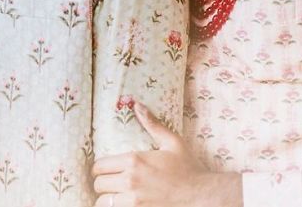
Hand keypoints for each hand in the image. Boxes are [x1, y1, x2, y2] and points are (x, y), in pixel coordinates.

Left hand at [92, 103, 242, 206]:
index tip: (106, 170)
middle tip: (111, 183)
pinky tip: (120, 205)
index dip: (100, 168)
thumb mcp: (172, 142)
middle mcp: (130, 181)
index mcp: (134, 160)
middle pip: (99, 184)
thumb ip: (152, 124)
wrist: (203, 197)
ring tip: (114, 196)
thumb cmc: (189, 169)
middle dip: (103, 183)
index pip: (99, 166)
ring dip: (107, 198)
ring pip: (103, 201)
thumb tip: (137, 105)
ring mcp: (134, 201)